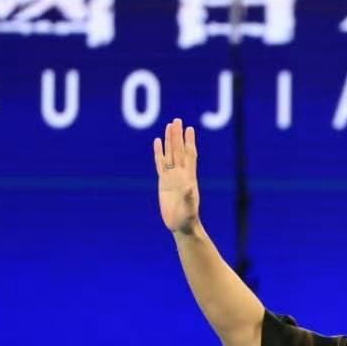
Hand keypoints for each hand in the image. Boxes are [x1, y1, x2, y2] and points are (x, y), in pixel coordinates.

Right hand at [153, 118, 198, 233]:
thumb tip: (189, 186)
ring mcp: (172, 177)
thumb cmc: (187, 218)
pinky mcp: (163, 182)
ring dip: (170, 140)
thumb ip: (189, 197)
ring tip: (169, 126)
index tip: (189, 129)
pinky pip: (160, 164)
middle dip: (177, 136)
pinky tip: (157, 142)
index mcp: (188, 178)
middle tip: (177, 120)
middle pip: (178, 150)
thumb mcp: (189, 208)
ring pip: (170, 154)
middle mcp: (180, 174)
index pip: (189, 156)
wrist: (181, 225)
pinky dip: (159, 153)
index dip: (189, 142)